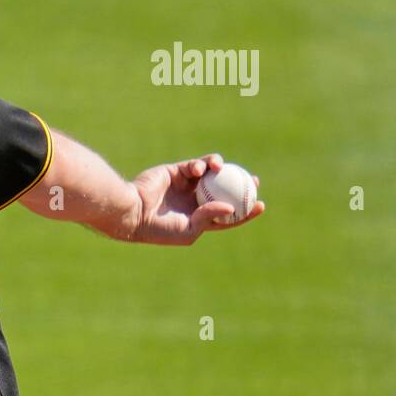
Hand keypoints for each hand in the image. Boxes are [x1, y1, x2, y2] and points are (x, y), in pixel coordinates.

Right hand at [127, 153, 263, 244]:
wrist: (135, 212)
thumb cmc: (161, 228)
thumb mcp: (189, 229)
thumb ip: (210, 218)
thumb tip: (231, 207)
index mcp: (200, 217)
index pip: (229, 213)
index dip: (246, 209)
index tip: (260, 204)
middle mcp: (195, 200)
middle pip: (225, 189)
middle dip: (241, 184)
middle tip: (254, 180)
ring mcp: (187, 185)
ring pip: (212, 174)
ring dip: (221, 169)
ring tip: (223, 167)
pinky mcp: (177, 172)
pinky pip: (195, 165)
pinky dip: (201, 165)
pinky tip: (201, 170)